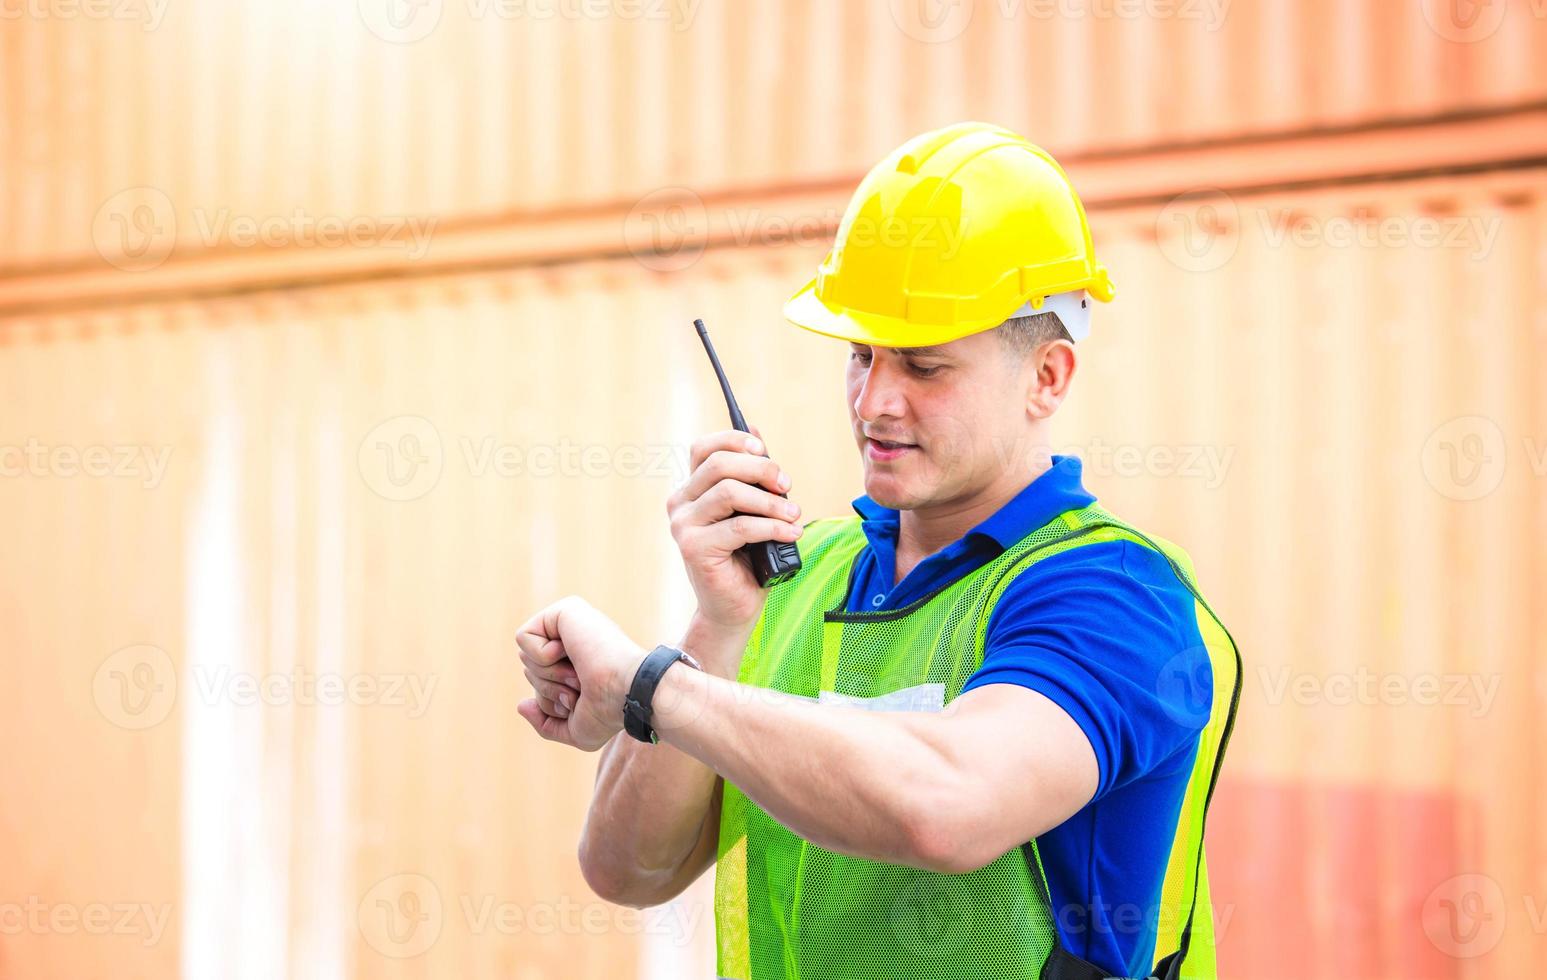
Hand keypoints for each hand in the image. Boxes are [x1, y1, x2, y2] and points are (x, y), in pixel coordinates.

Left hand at [516, 596, 645, 750]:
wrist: (628, 693)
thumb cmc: (610, 712)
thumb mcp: (576, 730)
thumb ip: (546, 724)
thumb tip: (521, 704)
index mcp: (579, 661)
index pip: (538, 682)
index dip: (551, 701)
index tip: (580, 699)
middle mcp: (575, 639)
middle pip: (528, 669)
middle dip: (548, 688)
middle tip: (579, 685)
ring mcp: (572, 622)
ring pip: (525, 656)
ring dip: (549, 675)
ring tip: (579, 671)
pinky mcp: (566, 610)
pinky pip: (523, 637)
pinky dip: (541, 656)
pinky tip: (570, 652)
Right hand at [666, 426, 801, 634]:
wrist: (732, 609)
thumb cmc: (746, 559)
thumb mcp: (752, 511)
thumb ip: (751, 479)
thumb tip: (758, 436)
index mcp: (691, 490)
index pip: (704, 448)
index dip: (736, 441)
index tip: (765, 452)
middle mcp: (681, 504)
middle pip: (719, 464)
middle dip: (761, 470)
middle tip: (787, 487)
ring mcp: (683, 526)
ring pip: (729, 492)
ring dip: (771, 502)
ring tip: (794, 516)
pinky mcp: (694, 548)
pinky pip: (740, 526)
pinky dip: (772, 527)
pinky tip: (790, 533)